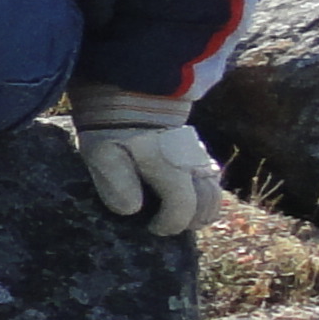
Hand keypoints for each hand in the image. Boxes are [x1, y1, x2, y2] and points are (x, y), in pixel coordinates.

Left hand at [70, 85, 223, 237]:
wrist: (131, 92)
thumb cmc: (113, 127)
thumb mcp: (103, 153)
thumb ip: (117, 182)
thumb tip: (132, 209)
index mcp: (170, 168)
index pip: (184, 207)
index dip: (170, 224)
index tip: (152, 228)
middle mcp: (193, 164)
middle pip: (208, 203)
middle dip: (191, 221)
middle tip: (166, 225)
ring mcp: (199, 156)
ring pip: (215, 191)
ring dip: (202, 209)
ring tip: (179, 216)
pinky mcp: (198, 150)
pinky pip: (211, 177)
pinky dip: (204, 193)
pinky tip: (186, 197)